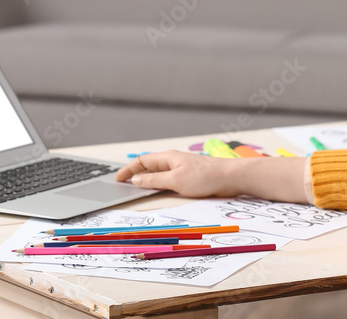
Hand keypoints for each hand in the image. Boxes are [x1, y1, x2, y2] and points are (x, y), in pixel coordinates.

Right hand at [114, 150, 233, 197]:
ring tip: (135, 186)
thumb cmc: (205, 177)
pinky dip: (157, 182)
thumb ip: (154, 180)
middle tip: (122, 183)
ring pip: (158, 171)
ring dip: (146, 178)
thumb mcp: (175, 181)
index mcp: (168, 158)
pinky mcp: (189, 175)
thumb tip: (136, 179)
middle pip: (149, 165)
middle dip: (134, 173)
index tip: (117, 179)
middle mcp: (173, 160)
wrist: (230, 177)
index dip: (128, 170)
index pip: (142, 161)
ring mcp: (181, 167)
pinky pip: (167, 177)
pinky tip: (157, 188)